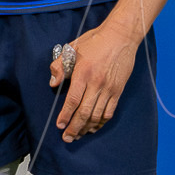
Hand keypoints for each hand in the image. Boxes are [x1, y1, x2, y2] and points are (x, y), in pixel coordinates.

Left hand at [49, 24, 138, 141]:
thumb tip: (53, 83)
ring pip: (97, 115)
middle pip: (84, 112)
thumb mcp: (72, 48)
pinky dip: (101, 122)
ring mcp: (109, 88)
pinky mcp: (118, 90)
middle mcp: (97, 83)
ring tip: (79, 135)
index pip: (72, 100)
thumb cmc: (94, 41)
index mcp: (83, 73)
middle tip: (67, 138)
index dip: (65, 115)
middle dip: (74, 128)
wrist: (120, 36)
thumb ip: (59, 66)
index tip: (60, 125)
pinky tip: (94, 127)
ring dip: (87, 128)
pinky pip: (109, 111)